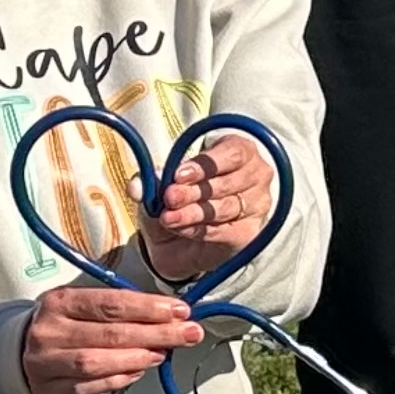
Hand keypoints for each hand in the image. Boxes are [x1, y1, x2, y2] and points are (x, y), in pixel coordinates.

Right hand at [21, 280, 201, 393]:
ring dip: (138, 358)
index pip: (111, 303)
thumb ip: (119, 307)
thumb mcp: (82, 304)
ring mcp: (45, 363)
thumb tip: (168, 313)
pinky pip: (89, 387)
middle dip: (156, 333)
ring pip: (98, 362)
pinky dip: (119, 380)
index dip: (149, 308)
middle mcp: (49, 331)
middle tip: (187, 334)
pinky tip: (139, 371)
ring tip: (163, 353)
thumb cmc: (64, 324)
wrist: (20, 350)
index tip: (180, 311)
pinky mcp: (48, 391)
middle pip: (110, 333)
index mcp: (60, 302)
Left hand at [135, 131, 275, 278]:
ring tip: (169, 217)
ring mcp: (257, 205)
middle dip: (194, 191)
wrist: (179, 243)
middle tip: (169, 198)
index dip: (206, 164)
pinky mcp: (250, 233)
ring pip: (226, 207)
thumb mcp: (159, 188)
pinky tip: (182, 229)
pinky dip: (200, 230)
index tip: (179, 175)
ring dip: (194, 212)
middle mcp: (255, 175)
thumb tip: (137, 185)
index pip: (233, 152)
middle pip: (228, 181)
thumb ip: (149, 183)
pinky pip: (226, 231)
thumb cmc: (179, 201)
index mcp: (238, 150)